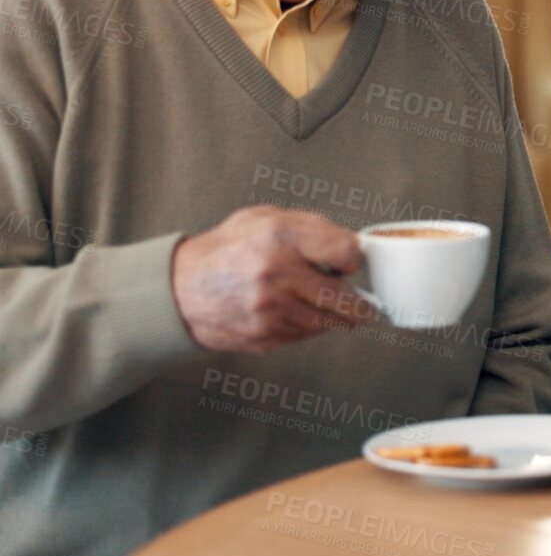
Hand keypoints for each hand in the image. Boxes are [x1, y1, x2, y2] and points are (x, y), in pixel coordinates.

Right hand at [169, 205, 372, 352]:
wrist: (180, 289)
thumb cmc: (229, 250)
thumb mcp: (267, 218)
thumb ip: (312, 228)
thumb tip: (353, 248)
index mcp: (280, 237)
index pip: (346, 251)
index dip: (354, 259)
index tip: (349, 262)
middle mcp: (276, 274)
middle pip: (347, 299)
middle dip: (360, 302)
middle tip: (364, 302)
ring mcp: (270, 309)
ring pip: (331, 322)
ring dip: (335, 316)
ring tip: (323, 303)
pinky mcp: (265, 336)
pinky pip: (308, 335)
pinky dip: (310, 326)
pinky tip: (295, 312)